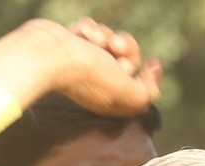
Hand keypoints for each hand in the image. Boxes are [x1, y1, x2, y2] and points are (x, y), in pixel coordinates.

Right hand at [0, 18, 160, 115]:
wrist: (49, 55)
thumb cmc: (90, 76)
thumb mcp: (130, 95)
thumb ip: (148, 93)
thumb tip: (152, 79)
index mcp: (113, 98)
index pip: (139, 88)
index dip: (150, 76)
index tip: (154, 63)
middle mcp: (99, 80)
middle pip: (128, 58)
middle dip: (127, 47)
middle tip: (116, 46)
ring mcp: (83, 61)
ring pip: (110, 39)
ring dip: (106, 35)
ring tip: (96, 40)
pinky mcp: (70, 43)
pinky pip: (90, 29)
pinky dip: (88, 28)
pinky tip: (81, 34)